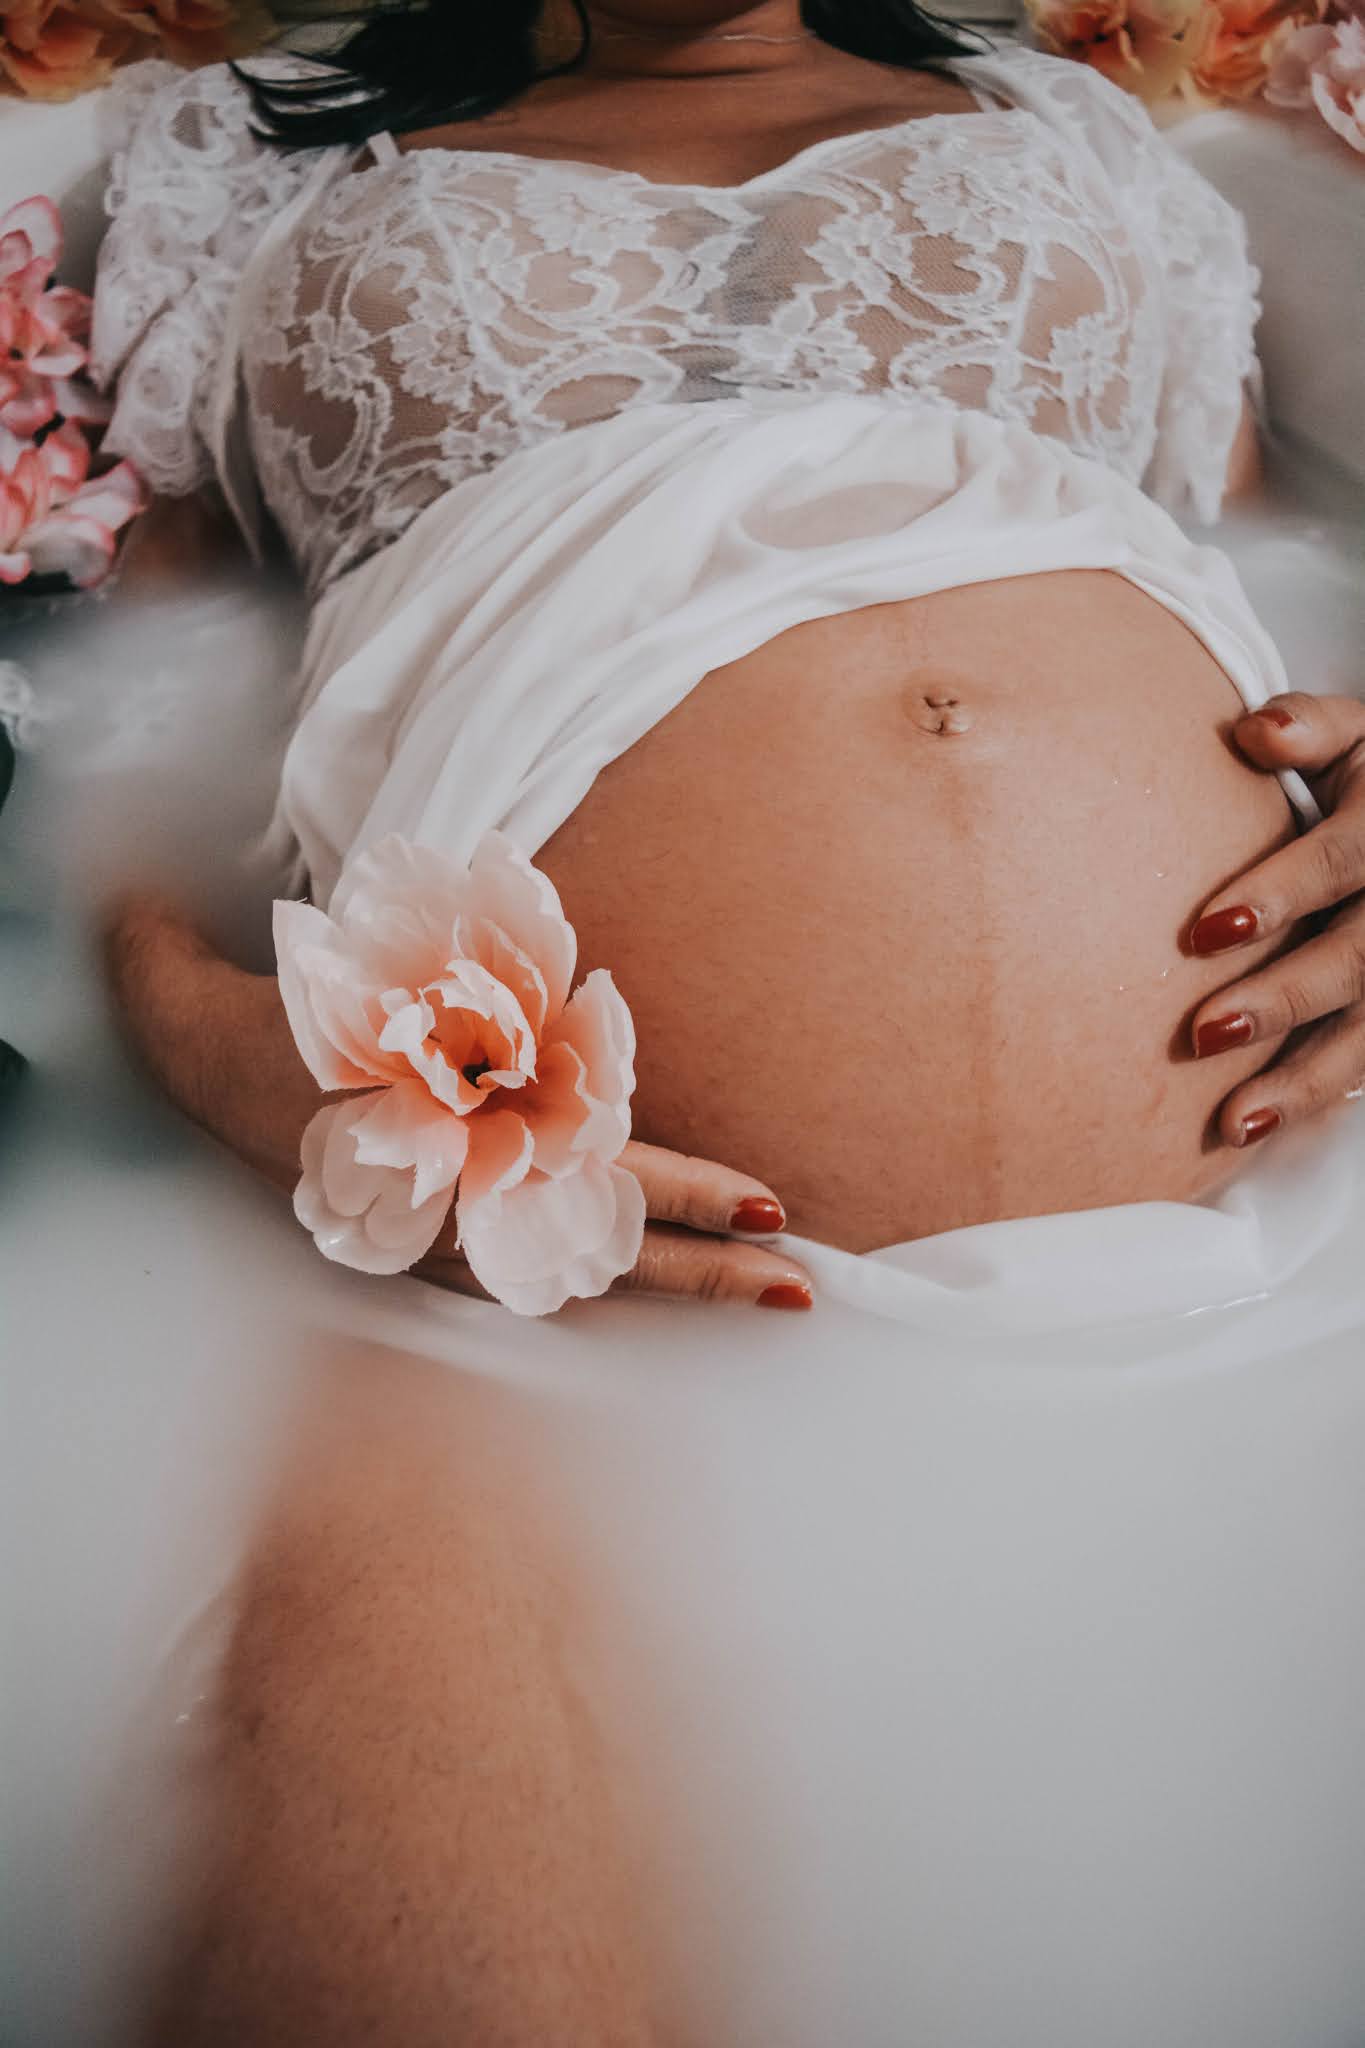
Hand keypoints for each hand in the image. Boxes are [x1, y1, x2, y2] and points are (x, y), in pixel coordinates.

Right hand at [103, 896, 815, 1311]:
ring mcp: (480, 1223)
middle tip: (800, 1282)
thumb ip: (173, 946)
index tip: (755, 1206)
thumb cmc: (253, 1037)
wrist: (220, 1093)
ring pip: (598, 1257)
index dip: (664, 1190)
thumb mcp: (203, 999)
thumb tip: (118, 898)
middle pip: (601, 1232)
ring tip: (784, 1292)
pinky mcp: (479, 1227)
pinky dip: (642, 1260)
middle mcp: (464, 1195)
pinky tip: (701, 1266)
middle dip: (700, 1261)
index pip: (562, 1172)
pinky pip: (576, 1255)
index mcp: (432, 1146)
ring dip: (688, 1274)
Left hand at [1189, 694, 1364, 1146]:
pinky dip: (1315, 1097)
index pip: (1336, 862)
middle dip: (1283, 999)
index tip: (1205, 930)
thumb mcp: (1363, 739)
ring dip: (1303, 1080)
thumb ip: (1310, 728)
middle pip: (1355, 960)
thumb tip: (1255, 731)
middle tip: (1203, 1032)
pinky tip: (1255, 1126)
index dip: (1277, 894)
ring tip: (1235, 1119)